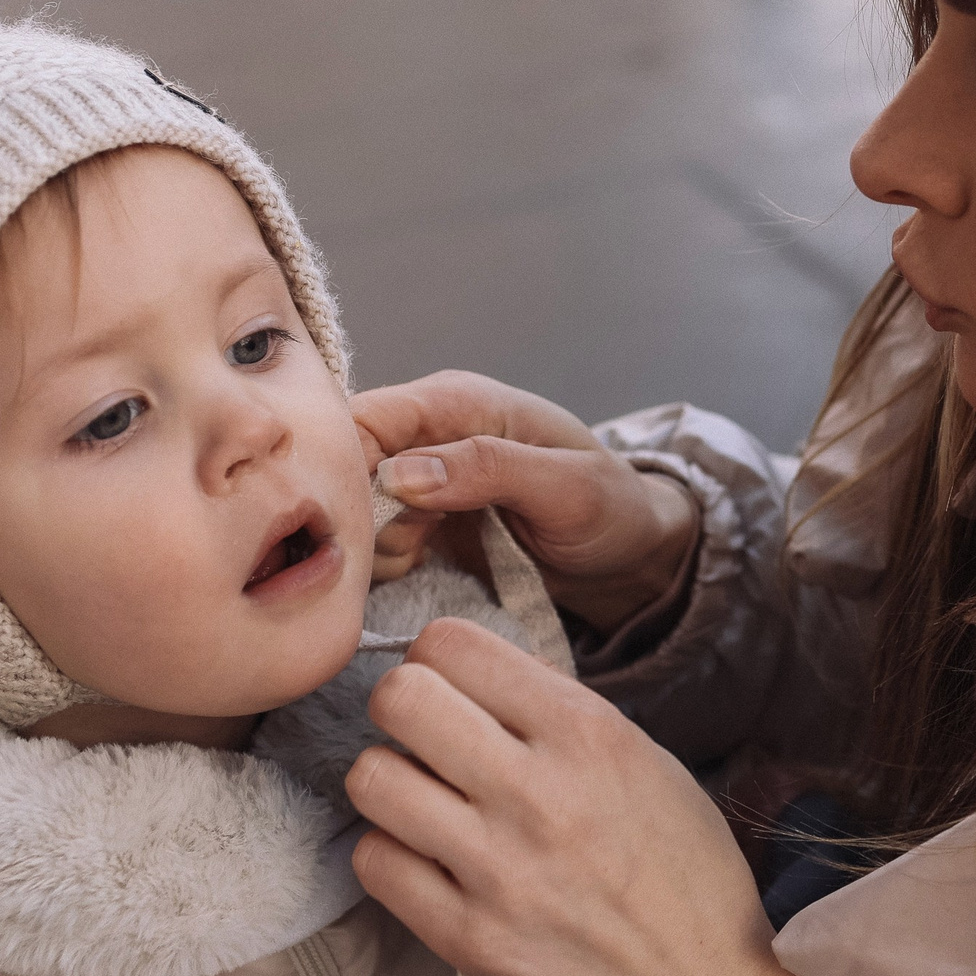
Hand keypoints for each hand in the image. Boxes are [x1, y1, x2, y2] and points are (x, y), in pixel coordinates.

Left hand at [346, 619, 814, 975]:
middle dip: (403, 706)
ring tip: (428, 801)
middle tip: (428, 737)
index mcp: (585, 733)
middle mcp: (537, 794)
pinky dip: (393, 852)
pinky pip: (374, 862)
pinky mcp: (468, 939)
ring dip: (392, 780)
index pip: (452, 644)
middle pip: (399, 699)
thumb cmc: (675, 861)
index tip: (454, 686)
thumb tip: (468, 669)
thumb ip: (552, 705)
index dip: (440, 658)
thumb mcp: (641, 753)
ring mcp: (498, 871)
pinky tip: (430, 858)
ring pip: (371, 778)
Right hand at [352, 371, 697, 632]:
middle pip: (347, 465)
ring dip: (372, 545)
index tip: (363, 519)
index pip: (366, 416)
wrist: (629, 557)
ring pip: (354, 511)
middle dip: (359, 514)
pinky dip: (382, 565)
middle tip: (404, 548)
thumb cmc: (611, 508)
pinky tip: (416, 571)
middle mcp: (428, 436)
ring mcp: (420, 484)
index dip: (345, 464)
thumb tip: (400, 474)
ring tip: (419, 559)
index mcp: (457, 403)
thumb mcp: (567, 487)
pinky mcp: (420, 527)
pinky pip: (373, 543)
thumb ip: (489, 469)